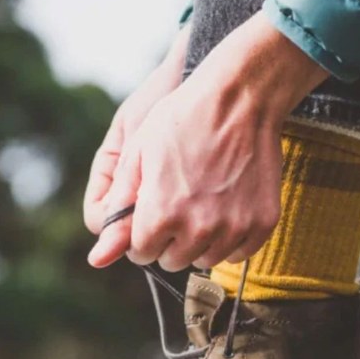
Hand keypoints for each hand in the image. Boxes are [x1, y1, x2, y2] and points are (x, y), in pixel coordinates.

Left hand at [88, 12, 328, 270]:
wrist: (241, 97)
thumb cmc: (182, 120)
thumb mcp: (137, 157)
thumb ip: (117, 213)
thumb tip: (97, 260)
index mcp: (160, 215)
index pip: (141, 254)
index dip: (142, 232)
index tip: (151, 211)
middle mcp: (198, 229)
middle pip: (172, 261)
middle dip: (169, 239)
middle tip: (177, 203)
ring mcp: (233, 229)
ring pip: (205, 260)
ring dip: (199, 241)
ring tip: (201, 203)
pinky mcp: (262, 224)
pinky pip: (239, 254)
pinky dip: (230, 238)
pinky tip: (227, 208)